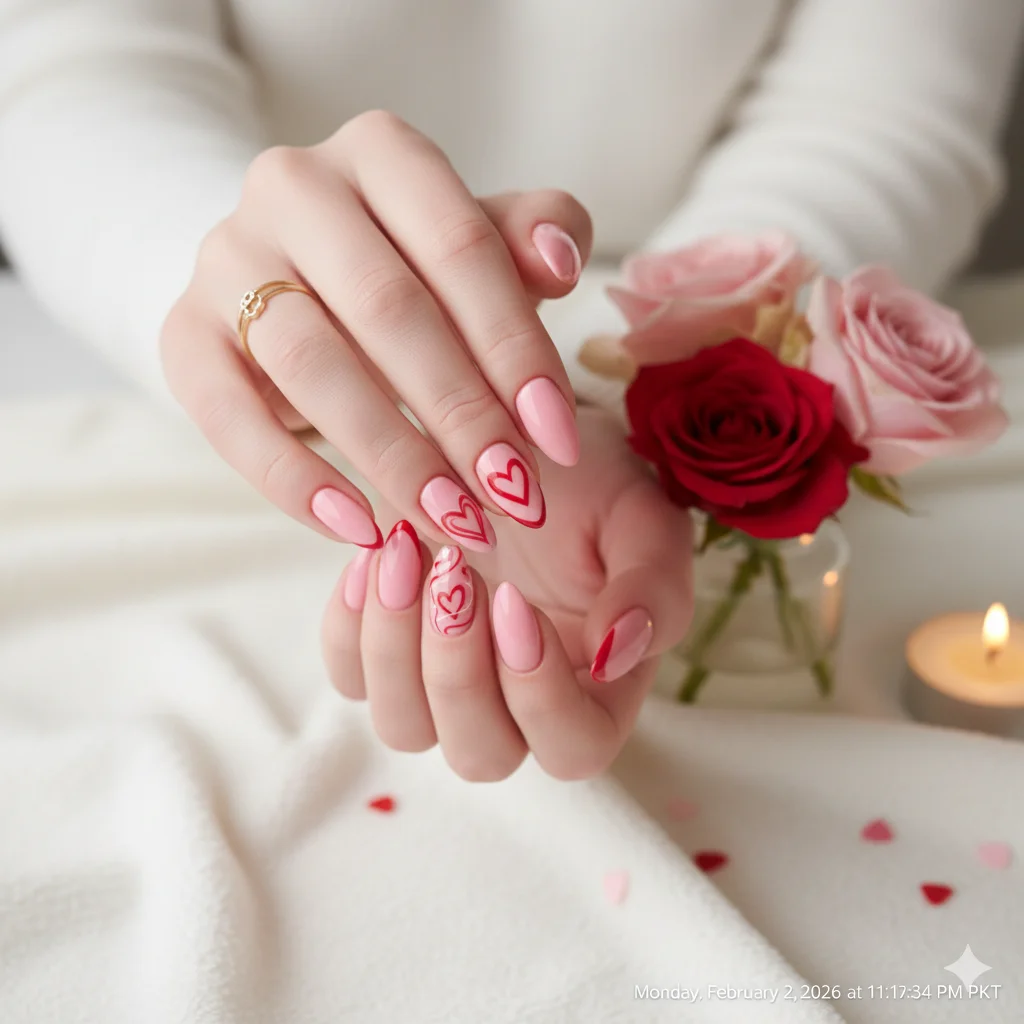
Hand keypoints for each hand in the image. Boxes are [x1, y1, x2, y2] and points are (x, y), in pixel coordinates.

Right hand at [161, 110, 590, 553]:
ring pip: (312, 364)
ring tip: (452, 521)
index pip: (462, 246)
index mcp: (381, 152)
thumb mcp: (476, 246)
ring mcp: (227, 257)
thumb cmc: (407, 268)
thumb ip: (530, 238)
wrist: (288, 277)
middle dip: (461, 414)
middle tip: (512, 496)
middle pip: (388, 308)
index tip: (558, 439)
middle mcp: (294, 186)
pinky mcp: (184, 333)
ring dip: (392, 457)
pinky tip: (358, 527)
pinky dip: (293, 480)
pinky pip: (228, 416)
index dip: (516, 349)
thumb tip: (561, 261)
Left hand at [321, 409, 692, 780]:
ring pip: (403, 727)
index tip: (516, 600)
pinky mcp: (387, 651)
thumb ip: (653, 590)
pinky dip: (349, 626)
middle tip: (454, 571)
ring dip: (396, 649)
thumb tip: (614, 654)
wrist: (524, 443)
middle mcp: (516, 708)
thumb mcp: (644, 522)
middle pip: (478, 753)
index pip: (573, 748)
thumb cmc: (596, 489)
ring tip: (403, 551)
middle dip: (457, 671)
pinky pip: (349, 676)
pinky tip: (371, 555)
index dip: (541, 695)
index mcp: (594, 693)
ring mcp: (443, 686)